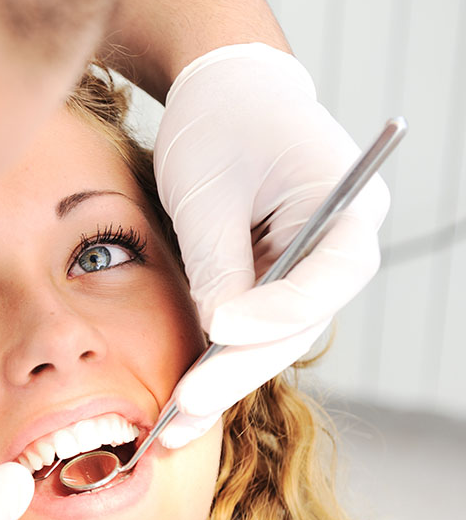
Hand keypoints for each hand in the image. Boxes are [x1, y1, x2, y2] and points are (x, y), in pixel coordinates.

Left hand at [153, 43, 388, 446]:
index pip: (328, 274)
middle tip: (185, 405)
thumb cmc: (218, 123)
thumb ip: (216, 262)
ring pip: (274, 337)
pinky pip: (254, 328)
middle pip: (299, 321)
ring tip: (174, 426)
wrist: (221, 92)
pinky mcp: (279, 279)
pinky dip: (218, 362)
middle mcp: (342, 241)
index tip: (221, 329)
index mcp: (345, 202)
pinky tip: (181, 405)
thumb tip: (218, 334)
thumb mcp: (207, 189)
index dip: (277, 310)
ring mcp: (311, 265)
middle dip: (238, 367)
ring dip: (225, 381)